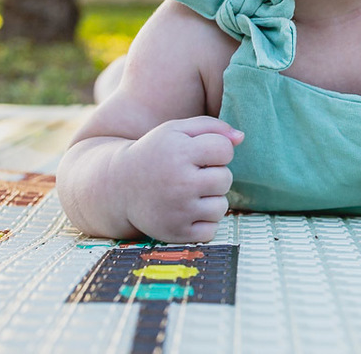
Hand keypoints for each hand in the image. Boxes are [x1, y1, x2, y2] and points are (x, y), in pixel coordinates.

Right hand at [120, 116, 242, 242]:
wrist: (119, 187)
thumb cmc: (156, 153)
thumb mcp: (177, 130)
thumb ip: (211, 127)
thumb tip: (241, 137)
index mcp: (180, 152)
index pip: (225, 149)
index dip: (217, 150)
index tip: (201, 153)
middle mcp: (180, 182)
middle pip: (225, 178)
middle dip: (214, 174)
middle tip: (192, 174)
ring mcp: (178, 211)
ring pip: (221, 206)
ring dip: (211, 199)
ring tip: (189, 193)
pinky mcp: (177, 233)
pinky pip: (212, 229)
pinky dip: (204, 222)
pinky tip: (187, 211)